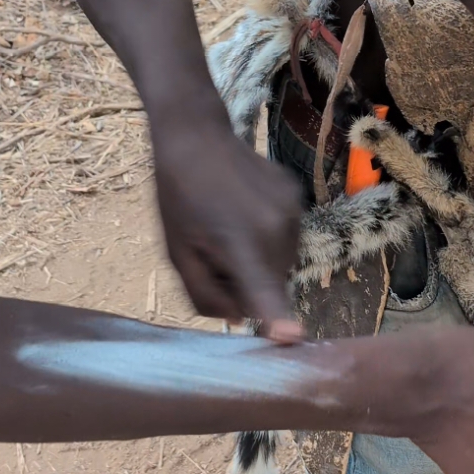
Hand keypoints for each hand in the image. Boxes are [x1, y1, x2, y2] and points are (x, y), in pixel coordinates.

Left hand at [152, 119, 302, 341]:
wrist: (196, 135)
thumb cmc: (177, 198)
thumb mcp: (176, 252)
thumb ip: (205, 294)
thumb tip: (240, 317)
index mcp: (238, 241)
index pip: (262, 291)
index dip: (278, 319)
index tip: (292, 339)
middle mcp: (275, 226)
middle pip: (271, 283)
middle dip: (247, 281)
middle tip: (215, 249)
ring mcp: (292, 208)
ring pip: (281, 261)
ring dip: (259, 258)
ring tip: (229, 225)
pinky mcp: (297, 194)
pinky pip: (287, 235)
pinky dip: (268, 234)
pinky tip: (244, 208)